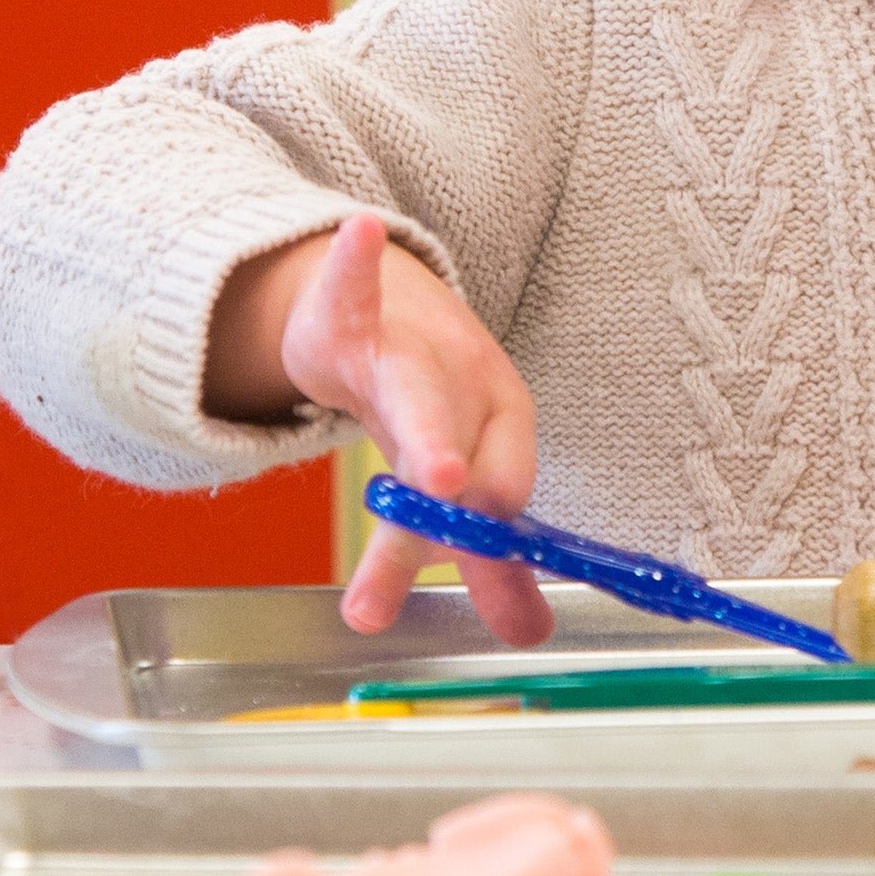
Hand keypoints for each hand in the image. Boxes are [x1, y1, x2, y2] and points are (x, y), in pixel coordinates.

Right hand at [207, 216, 547, 643]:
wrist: (391, 313)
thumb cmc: (437, 408)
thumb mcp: (465, 478)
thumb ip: (491, 559)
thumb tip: (527, 639)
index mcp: (501, 423)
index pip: (503, 487)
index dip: (495, 540)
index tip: (502, 607)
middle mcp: (464, 383)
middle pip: (462, 442)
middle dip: (460, 483)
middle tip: (456, 511)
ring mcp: (406, 347)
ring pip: (408, 394)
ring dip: (420, 428)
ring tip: (430, 473)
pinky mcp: (346, 317)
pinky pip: (349, 287)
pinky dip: (352, 264)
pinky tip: (357, 235)